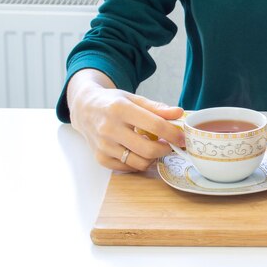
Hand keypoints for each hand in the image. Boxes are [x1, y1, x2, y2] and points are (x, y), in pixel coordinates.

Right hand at [67, 69, 184, 171]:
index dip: (173, 134)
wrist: (84, 108)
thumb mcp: (134, 99)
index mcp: (120, 109)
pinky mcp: (100, 158)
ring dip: (153, 157)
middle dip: (166, 149)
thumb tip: (179, 113)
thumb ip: (157, 108)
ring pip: (139, 162)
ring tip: (155, 147)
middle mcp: (109, 128)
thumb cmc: (113, 103)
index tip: (182, 138)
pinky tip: (139, 151)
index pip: (155, 125)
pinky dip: (138, 162)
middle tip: (170, 145)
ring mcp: (103, 146)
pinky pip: (128, 167)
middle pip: (148, 149)